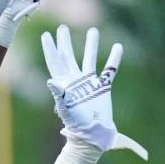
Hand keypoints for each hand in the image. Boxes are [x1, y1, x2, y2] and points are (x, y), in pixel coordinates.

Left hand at [41, 24, 146, 158]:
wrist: (92, 135)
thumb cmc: (77, 126)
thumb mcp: (66, 110)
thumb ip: (59, 95)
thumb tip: (51, 81)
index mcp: (64, 85)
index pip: (55, 63)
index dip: (50, 49)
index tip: (46, 35)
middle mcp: (76, 81)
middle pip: (69, 57)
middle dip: (65, 42)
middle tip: (62, 28)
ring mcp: (89, 83)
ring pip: (89, 59)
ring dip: (91, 45)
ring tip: (93, 30)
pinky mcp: (103, 88)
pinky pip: (110, 70)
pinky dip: (114, 59)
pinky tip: (118, 47)